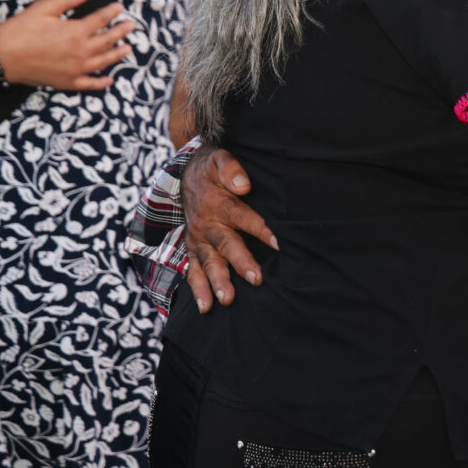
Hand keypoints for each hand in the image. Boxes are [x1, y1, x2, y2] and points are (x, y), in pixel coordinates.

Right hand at [0, 0, 134, 88]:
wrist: (0, 56)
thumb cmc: (20, 30)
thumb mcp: (44, 8)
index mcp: (76, 32)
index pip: (101, 19)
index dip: (112, 12)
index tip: (120, 7)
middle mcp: (80, 52)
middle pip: (107, 40)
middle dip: (120, 32)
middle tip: (130, 26)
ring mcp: (75, 69)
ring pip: (103, 61)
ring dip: (117, 54)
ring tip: (128, 48)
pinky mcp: (66, 82)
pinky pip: (89, 84)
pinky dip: (101, 83)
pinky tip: (110, 80)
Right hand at [183, 147, 277, 313]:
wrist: (187, 174)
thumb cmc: (213, 169)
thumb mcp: (220, 159)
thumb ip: (231, 169)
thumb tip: (244, 185)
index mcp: (220, 204)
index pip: (243, 217)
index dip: (261, 229)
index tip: (279, 242)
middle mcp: (208, 224)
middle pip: (226, 245)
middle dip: (240, 262)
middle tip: (256, 279)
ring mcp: (199, 239)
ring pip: (208, 263)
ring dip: (218, 282)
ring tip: (228, 300)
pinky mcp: (193, 249)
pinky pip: (192, 271)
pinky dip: (198, 290)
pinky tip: (206, 308)